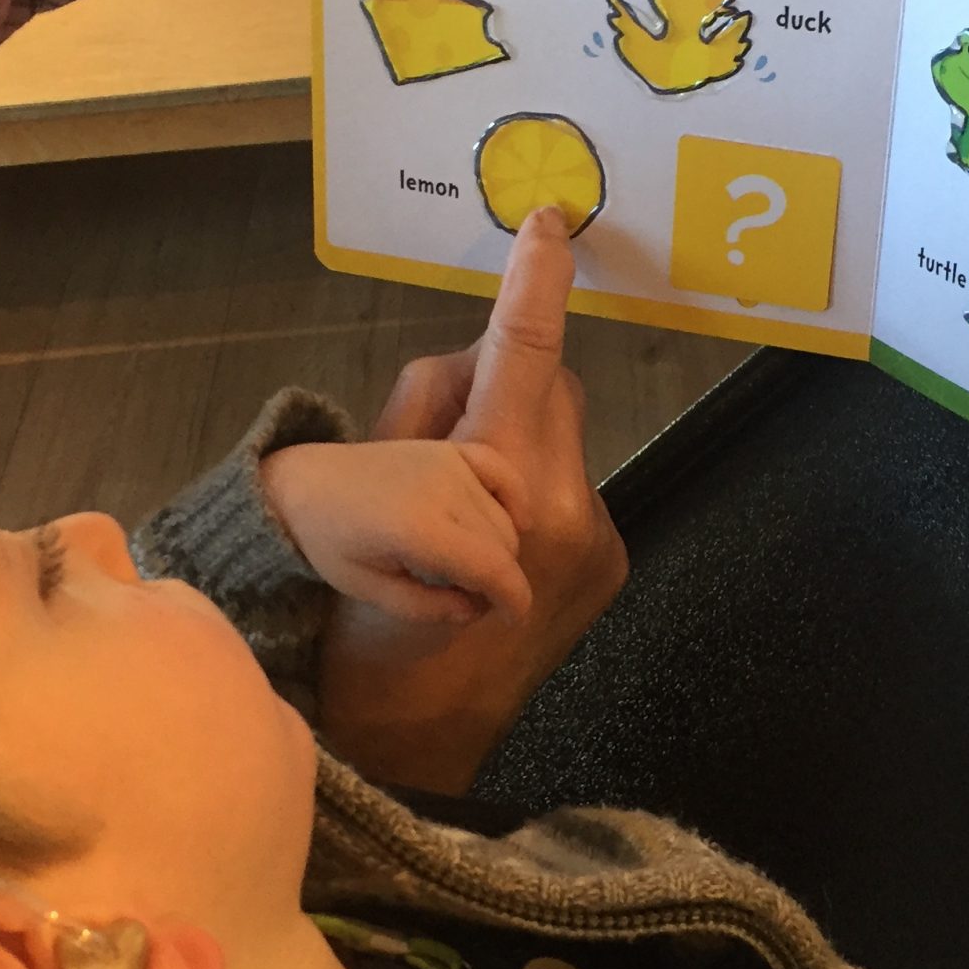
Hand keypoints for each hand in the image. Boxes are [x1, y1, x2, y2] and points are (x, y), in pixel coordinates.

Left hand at [260, 437, 531, 636]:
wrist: (303, 483)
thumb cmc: (329, 542)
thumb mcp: (368, 588)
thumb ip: (424, 606)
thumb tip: (474, 610)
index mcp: (419, 530)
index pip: (492, 567)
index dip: (514, 598)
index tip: (514, 621)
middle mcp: (444, 491)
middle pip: (502, 545)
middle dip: (499, 580)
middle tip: (472, 600)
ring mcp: (449, 463)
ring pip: (503, 516)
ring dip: (500, 549)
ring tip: (470, 569)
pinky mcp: (449, 450)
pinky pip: (501, 471)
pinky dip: (514, 497)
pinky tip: (515, 521)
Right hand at [316, 209, 627, 789]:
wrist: (409, 741)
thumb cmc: (363, 621)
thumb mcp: (360, 497)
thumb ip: (424, 415)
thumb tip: (471, 372)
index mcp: (504, 487)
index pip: (526, 355)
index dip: (536, 283)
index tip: (554, 227)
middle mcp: (569, 509)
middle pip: (552, 387)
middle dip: (502, 385)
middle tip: (435, 433)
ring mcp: (598, 542)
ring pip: (560, 440)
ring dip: (515, 446)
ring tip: (455, 515)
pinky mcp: (608, 566)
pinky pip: (570, 489)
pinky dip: (531, 495)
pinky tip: (488, 547)